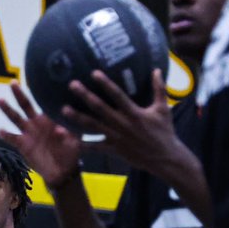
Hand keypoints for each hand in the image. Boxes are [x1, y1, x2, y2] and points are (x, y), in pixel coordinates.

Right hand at [0, 82, 83, 188]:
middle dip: (18, 94)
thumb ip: (70, 131)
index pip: (43, 100)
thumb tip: (60, 128)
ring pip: (15, 118)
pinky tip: (0, 130)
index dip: (39, 91)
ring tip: (0, 100)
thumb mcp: (76, 139)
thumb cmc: (71, 151)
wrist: (63, 170)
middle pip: (25, 105)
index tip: (36, 78)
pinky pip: (12, 138)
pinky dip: (6, 134)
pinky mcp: (22, 145)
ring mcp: (28, 133)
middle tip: (12, 82)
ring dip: (7, 109)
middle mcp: (36, 122)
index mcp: (49, 117)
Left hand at [59, 69, 179, 172]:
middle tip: (72, 85)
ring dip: (77, 118)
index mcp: (134, 113)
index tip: (93, 73)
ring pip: (93, 126)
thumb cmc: (164, 132)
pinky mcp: (113, 150)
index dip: (105, 84)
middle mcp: (122, 124)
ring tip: (63, 109)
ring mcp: (116, 138)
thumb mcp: (163, 109)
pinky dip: (83, 144)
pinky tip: (69, 139)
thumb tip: (157, 69)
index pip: (117, 95)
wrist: (164, 158)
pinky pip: (95, 147)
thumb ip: (159, 89)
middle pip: (100, 108)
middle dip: (85, 96)